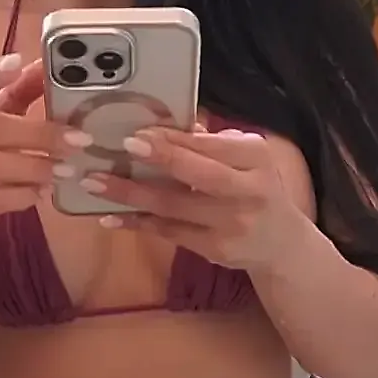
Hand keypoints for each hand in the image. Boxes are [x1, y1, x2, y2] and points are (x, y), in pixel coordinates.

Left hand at [82, 124, 301, 272]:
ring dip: (131, 194)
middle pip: (197, 174)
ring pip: (175, 206)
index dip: (174, 139)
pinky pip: (169, 232)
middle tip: (121, 147)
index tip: (140, 131)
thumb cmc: (257, 190)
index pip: (211, 145)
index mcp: (256, 159)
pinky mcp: (214, 250)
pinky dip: (138, 223)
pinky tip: (111, 216)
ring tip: (95, 183)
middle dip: (158, 159)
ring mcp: (231, 224)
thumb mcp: (248, 160)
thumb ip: (213, 143)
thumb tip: (171, 127)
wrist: (282, 245)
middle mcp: (248, 191)